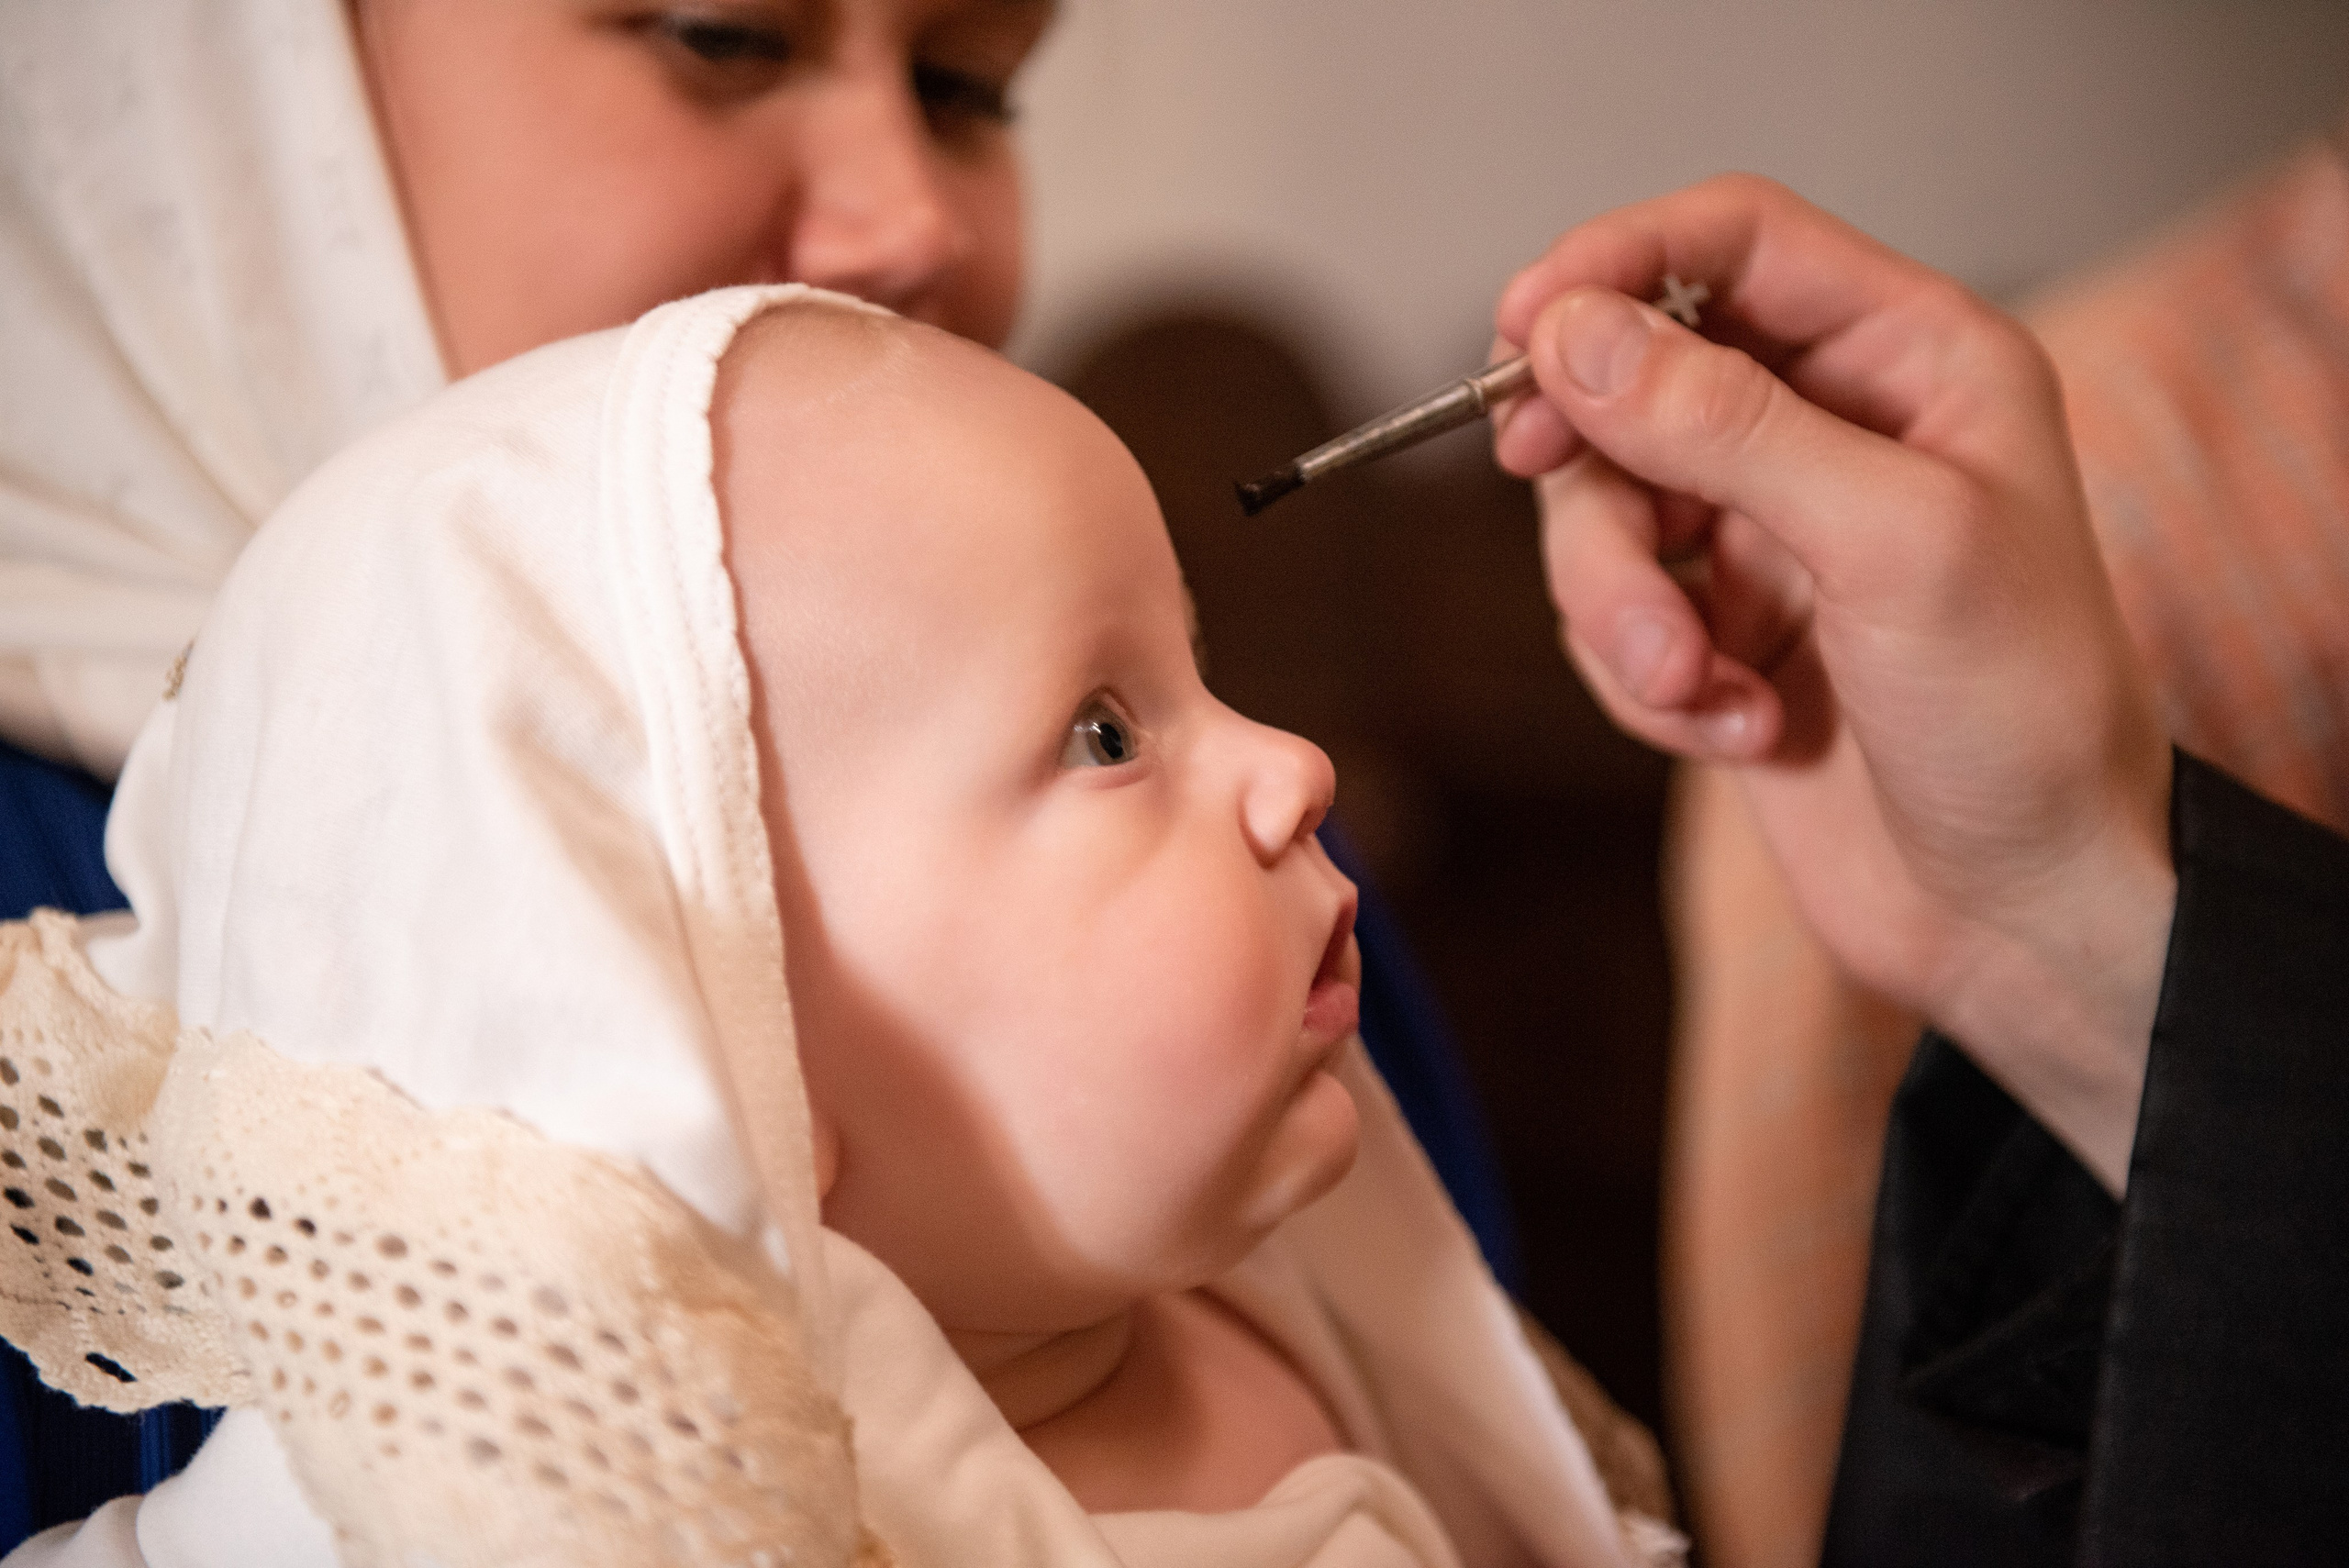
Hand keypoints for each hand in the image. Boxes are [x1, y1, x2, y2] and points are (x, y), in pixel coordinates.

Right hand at [1491, 175, 2174, 1189]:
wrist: (2022, 916)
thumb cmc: (2020, 720)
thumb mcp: (1889, 546)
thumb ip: (1725, 427)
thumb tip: (1572, 335)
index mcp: (1911, 363)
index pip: (1734, 243)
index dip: (1617, 261)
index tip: (1521, 326)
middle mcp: (1834, 431)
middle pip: (1636, 381)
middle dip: (1601, 475)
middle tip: (1549, 488)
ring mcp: (1769, 535)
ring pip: (1603, 511)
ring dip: (1623, 610)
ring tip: (1695, 687)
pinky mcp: (1720, 632)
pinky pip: (1609, 617)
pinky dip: (1645, 681)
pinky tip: (1738, 732)